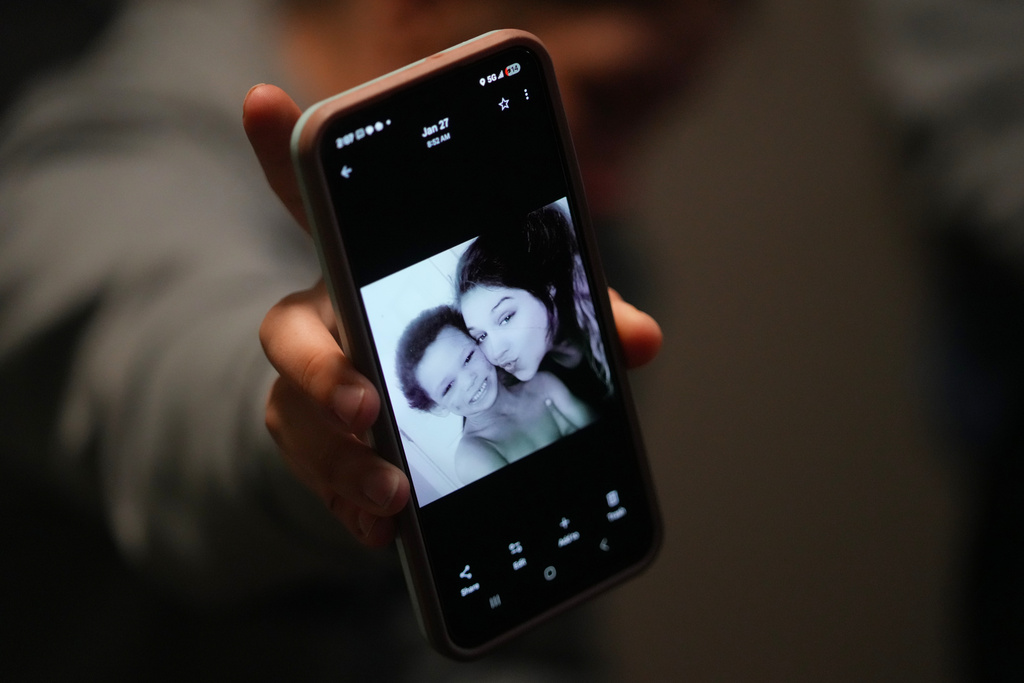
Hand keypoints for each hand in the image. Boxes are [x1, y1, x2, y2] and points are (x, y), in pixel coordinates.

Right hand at [243, 84, 661, 546]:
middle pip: (288, 335)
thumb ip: (575, 321)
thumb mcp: (517, 326)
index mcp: (362, 272)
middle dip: (323, 373)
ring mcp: (308, 391)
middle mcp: (321, 323)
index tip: (267, 101)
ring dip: (343, 460)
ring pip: (296, 420)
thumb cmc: (456, 350)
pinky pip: (313, 479)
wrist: (395, 425)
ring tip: (395, 497)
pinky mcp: (311, 450)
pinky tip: (382, 532)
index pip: (314, 205)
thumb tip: (642, 340)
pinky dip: (348, 506)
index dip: (285, 151)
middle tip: (370, 409)